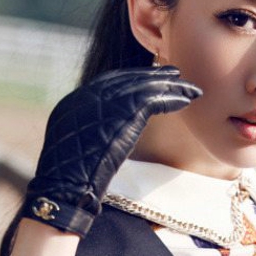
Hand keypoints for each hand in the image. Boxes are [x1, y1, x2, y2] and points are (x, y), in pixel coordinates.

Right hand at [23, 67, 201, 236]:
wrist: (67, 180)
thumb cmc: (69, 177)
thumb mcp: (73, 148)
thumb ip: (88, 133)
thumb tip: (101, 139)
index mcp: (76, 101)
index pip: (109, 83)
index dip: (132, 80)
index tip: (148, 80)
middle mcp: (91, 94)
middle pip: (128, 78)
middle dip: (152, 76)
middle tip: (173, 74)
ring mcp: (108, 100)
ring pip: (145, 86)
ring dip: (169, 86)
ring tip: (189, 86)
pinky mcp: (126, 110)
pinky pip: (155, 99)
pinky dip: (172, 99)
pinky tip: (186, 101)